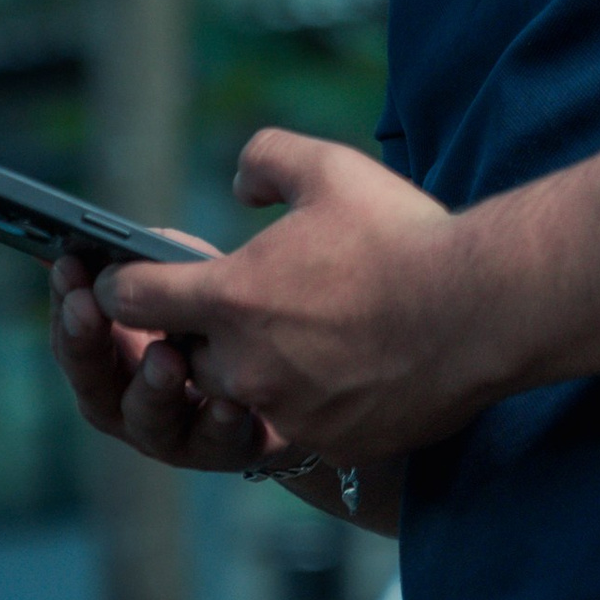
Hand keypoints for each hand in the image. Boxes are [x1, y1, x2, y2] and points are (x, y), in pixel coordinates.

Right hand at [46, 236, 266, 474]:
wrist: (295, 382)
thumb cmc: (229, 323)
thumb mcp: (195, 283)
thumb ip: (156, 265)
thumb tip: (117, 240)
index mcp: (118, 357)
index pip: (75, 334)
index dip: (65, 301)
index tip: (66, 264)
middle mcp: (133, 400)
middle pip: (93, 383)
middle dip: (86, 344)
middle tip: (87, 307)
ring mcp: (175, 432)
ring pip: (148, 419)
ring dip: (152, 388)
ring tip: (164, 356)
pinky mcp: (224, 449)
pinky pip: (217, 440)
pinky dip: (218, 420)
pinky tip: (227, 399)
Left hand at [91, 130, 507, 463]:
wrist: (480, 310)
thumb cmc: (403, 236)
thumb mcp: (330, 168)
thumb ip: (267, 159)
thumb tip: (240, 183)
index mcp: (232, 296)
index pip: (135, 299)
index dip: (120, 286)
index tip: (120, 280)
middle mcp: (244, 363)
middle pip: (186, 355)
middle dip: (202, 331)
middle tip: (244, 302)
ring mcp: (283, 410)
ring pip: (238, 395)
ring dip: (250, 369)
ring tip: (297, 334)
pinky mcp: (326, 440)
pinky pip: (292, 424)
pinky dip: (305, 398)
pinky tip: (346, 364)